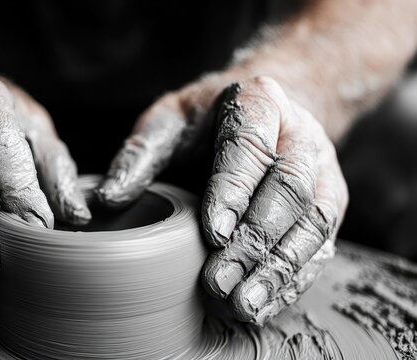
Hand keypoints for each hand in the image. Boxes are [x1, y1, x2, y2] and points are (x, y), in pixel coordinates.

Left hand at [97, 75, 347, 323]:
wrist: (265, 116)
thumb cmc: (206, 121)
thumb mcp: (167, 122)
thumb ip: (139, 155)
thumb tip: (107, 198)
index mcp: (259, 101)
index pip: (249, 147)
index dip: (233, 192)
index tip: (213, 234)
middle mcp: (300, 133)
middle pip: (287, 189)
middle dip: (254, 240)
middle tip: (218, 282)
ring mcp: (321, 170)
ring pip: (313, 221)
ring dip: (280, 268)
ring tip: (244, 304)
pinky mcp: (329, 202)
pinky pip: (322, 243)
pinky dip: (295, 278)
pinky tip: (266, 304)